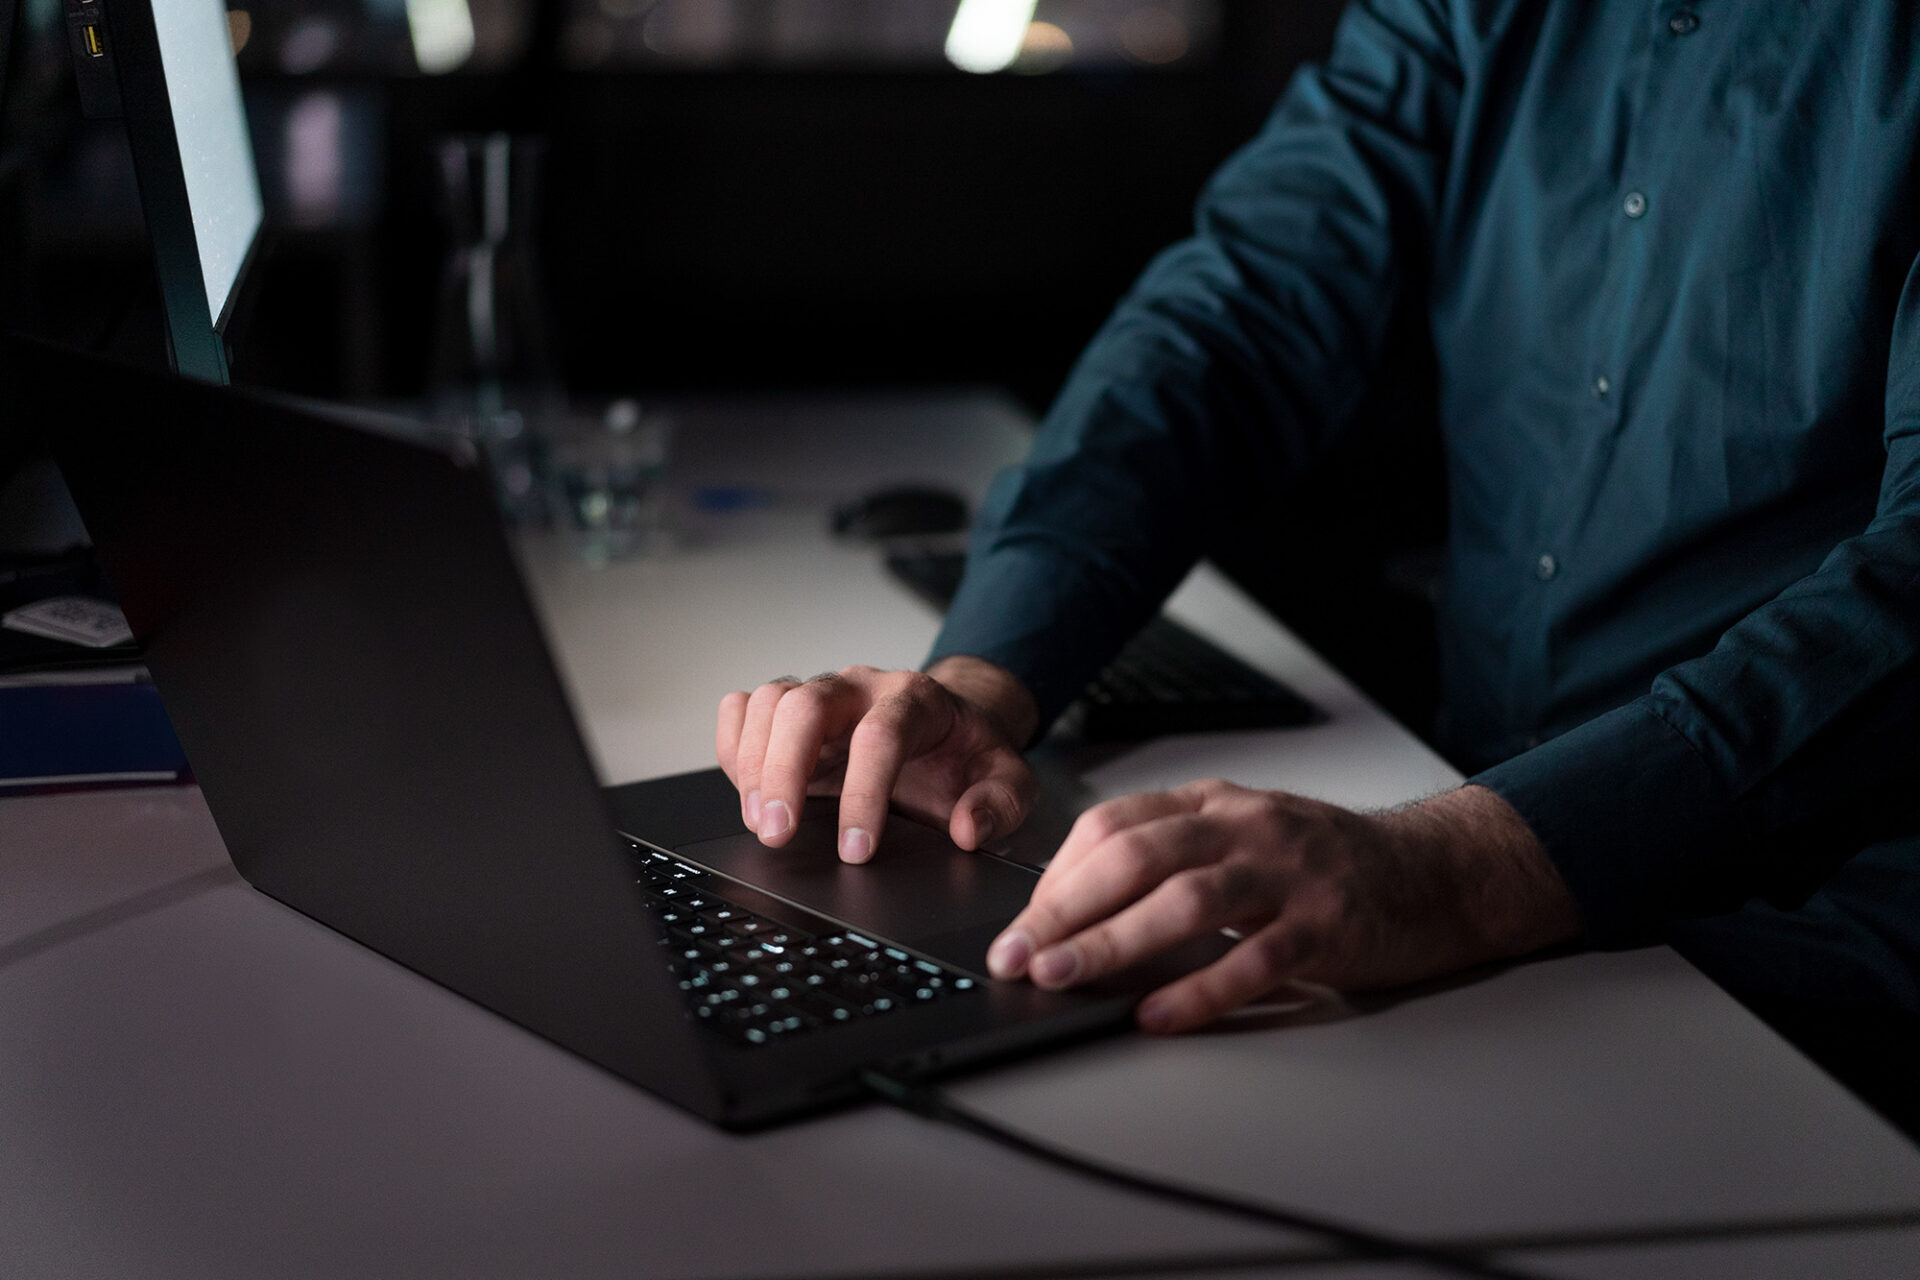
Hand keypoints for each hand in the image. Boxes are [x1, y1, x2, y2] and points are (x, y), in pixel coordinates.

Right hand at [715, 657, 1039, 861]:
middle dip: (784, 771)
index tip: (857, 850)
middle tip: (778, 833)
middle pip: (806, 705)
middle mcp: (861, 688)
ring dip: (753, 764)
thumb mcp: (1010, 780)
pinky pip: (743, 708)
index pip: (881, 735)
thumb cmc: (969, 755)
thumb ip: (1000, 803)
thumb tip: (966, 829)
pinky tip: (744, 788)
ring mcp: (820, 694)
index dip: (864, 793)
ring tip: (762, 822)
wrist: (948, 727)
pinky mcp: (789, 712)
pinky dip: (732, 745)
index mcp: (917, 699)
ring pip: (769, 702)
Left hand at [985, 781, 1578, 1031]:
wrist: (1433, 873)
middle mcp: (1245, 828)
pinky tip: (1157, 1014)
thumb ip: (1172, 856)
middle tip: (1018, 956)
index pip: (1113, 825)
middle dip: (1064, 909)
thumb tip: (1074, 906)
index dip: (1056, 875)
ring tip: (1064, 978)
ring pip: (1186, 901)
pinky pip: (1254, 959)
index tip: (1019, 924)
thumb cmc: (1324, 864)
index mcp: (1214, 804)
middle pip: (1135, 857)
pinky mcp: (1327, 925)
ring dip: (1113, 942)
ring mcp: (1288, 874)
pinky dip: (1199, 990)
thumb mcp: (1241, 835)